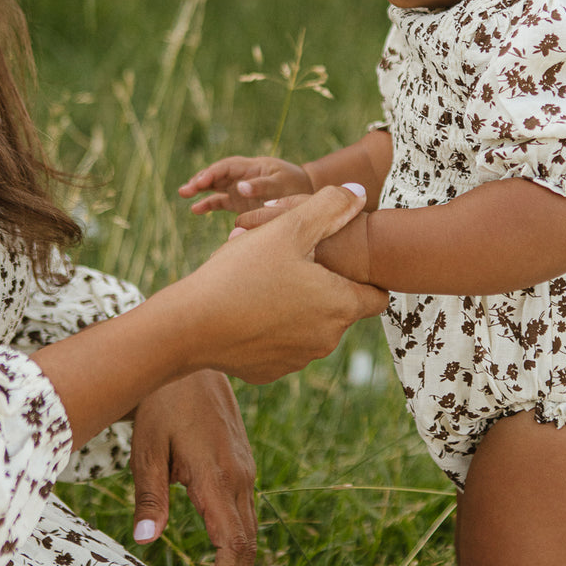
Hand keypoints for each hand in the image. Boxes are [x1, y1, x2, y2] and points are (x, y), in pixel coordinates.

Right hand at [35, 186, 387, 451]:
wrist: (188, 327)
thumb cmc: (240, 273)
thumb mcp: (287, 228)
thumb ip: (329, 207)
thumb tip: (359, 194)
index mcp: (340, 306)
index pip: (377, 296)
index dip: (364, 275)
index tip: (341, 261)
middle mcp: (326, 340)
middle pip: (339, 308)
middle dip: (321, 285)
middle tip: (288, 261)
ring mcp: (298, 360)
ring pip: (309, 326)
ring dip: (296, 305)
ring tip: (262, 280)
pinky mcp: (269, 371)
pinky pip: (281, 343)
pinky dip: (271, 327)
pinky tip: (246, 307)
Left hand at [129, 371, 256, 565]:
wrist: (191, 358)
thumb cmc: (163, 403)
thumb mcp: (147, 449)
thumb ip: (149, 497)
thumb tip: (145, 541)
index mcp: (217, 478)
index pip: (230, 543)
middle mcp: (240, 477)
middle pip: (247, 543)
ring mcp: (244, 468)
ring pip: (249, 526)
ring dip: (240, 564)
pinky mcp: (241, 461)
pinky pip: (245, 508)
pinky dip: (239, 538)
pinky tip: (226, 552)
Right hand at [179, 155, 313, 214]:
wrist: (304, 192)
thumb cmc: (294, 184)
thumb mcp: (281, 183)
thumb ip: (261, 186)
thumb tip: (240, 188)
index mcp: (250, 166)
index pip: (226, 167)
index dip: (212, 173)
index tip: (201, 182)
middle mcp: (241, 175)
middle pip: (216, 175)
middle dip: (200, 180)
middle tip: (185, 190)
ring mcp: (239, 188)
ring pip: (214, 186)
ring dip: (199, 189)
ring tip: (183, 194)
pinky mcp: (239, 201)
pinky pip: (220, 201)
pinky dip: (208, 204)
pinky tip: (195, 210)